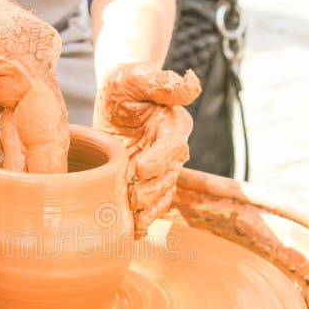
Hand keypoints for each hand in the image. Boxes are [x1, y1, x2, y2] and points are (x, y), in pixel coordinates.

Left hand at [0, 0, 69, 203]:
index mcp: (27, 57)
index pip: (49, 131)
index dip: (44, 178)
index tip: (41, 217)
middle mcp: (40, 54)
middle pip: (42, 129)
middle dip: (24, 172)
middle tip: (14, 217)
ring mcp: (30, 56)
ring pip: (28, 121)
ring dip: (11, 156)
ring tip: (1, 199)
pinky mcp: (14, 61)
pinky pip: (15, 107)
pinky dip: (1, 135)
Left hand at [94, 62, 200, 236]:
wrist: (117, 96)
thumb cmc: (128, 83)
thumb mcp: (138, 76)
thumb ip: (161, 81)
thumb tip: (191, 82)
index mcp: (175, 125)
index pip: (172, 146)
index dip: (159, 159)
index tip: (140, 168)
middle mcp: (173, 150)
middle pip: (168, 176)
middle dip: (151, 190)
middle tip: (131, 198)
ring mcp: (160, 168)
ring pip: (161, 195)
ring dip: (148, 211)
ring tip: (132, 221)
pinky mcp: (146, 181)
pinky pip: (152, 205)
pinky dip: (143, 220)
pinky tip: (131, 232)